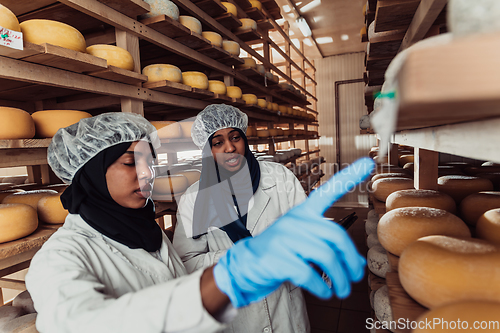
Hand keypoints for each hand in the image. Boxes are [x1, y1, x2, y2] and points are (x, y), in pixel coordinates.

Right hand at [213, 157, 374, 307]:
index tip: (368, 161)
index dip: (349, 177)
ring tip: (341, 290)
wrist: (248, 264)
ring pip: (326, 257)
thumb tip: (357, 266)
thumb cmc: (283, 252)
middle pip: (336, 235)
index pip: (328, 192)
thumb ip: (330, 248)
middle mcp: (295, 220)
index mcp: (303, 212)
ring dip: (339, 279)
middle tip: (354, 277)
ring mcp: (284, 237)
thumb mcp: (305, 244)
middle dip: (351, 260)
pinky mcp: (277, 257)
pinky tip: (325, 292)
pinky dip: (322, 287)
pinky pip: (309, 273)